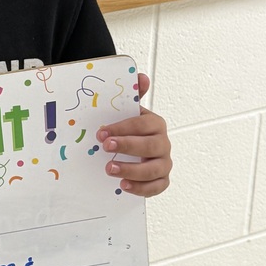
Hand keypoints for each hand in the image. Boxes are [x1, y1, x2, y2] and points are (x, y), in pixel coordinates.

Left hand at [96, 73, 171, 196]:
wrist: (133, 150)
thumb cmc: (129, 130)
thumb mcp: (128, 112)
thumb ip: (133, 95)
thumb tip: (141, 77)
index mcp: (155, 124)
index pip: (142, 124)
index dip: (123, 128)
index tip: (102, 133)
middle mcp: (163, 143)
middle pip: (150, 146)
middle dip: (127, 146)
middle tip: (105, 147)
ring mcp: (164, 162)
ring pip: (154, 169)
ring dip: (132, 170)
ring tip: (109, 169)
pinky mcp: (161, 179)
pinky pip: (158, 186)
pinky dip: (142, 188)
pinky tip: (124, 185)